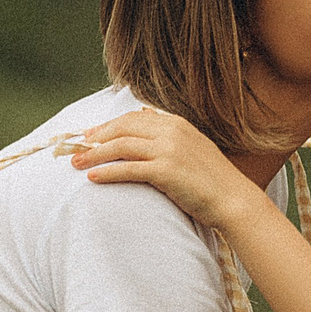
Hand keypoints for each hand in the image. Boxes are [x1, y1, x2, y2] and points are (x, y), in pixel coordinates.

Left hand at [69, 108, 261, 229]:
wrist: (234, 200)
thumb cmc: (212, 179)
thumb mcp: (192, 145)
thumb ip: (168, 130)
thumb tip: (146, 111)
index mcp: (176, 123)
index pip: (133, 117)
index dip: (108, 125)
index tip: (91, 135)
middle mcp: (171, 131)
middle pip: (123, 128)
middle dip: (96, 137)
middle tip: (77, 148)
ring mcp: (169, 150)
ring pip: (121, 146)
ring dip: (94, 155)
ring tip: (76, 165)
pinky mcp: (166, 171)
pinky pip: (128, 168)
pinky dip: (107, 172)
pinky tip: (93, 178)